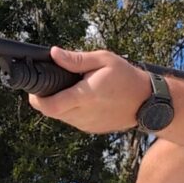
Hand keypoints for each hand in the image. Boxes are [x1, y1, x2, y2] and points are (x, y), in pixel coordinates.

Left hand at [28, 47, 151, 133]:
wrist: (147, 102)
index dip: (36, 98)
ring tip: (70, 88)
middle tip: (52, 83)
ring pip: (61, 117)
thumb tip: (53, 53)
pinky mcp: (92, 129)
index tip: (35, 88)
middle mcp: (83, 114)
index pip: (49, 106)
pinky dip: (71, 110)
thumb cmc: (126, 77)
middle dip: (45, 99)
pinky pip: (73, 120)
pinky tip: (81, 98)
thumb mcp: (103, 60)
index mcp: (85, 96)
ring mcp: (87, 124)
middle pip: (51, 112)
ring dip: (59, 104)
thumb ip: (76, 59)